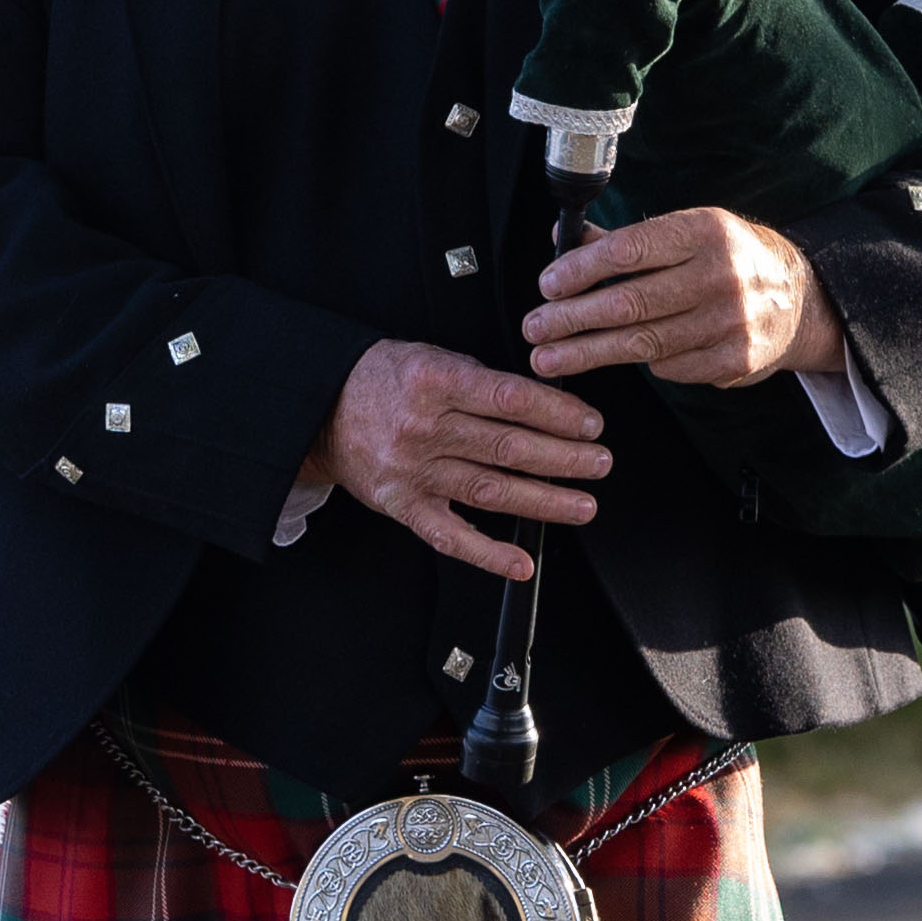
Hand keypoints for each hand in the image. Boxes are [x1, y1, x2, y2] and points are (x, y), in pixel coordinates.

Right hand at [318, 340, 605, 578]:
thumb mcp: (430, 357)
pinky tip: (521, 563)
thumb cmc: (381, 380)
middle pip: (508, 447)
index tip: (590, 424)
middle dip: (564, 458)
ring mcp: (413, 472)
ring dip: (544, 501)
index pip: (511, 400)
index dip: (558, 414)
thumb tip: (543, 401)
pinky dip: (489, 554)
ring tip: (583, 504)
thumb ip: (482, 380)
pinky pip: (451, 536)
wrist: (322, 408)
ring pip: (491, 491)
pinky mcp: (404, 506)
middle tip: (599, 463)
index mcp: (435, 382)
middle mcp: (424, 428)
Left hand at [522, 206, 845, 388]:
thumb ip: (625, 240)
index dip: (581, 270)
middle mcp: (720, 275)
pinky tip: (615, 358)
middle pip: (630, 303)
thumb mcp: (686, 232)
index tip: (547, 287)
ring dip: (587, 353)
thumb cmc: (727, 258)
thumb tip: (562, 239)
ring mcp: (730, 321)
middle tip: (534, 329)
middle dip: (572, 319)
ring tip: (548, 358)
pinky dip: (641, 363)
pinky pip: (669, 367)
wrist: (798, 297)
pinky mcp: (734, 360)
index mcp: (704, 231)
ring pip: (643, 342)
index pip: (630, 251)